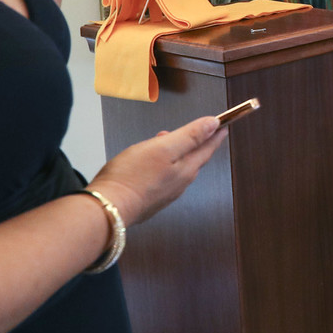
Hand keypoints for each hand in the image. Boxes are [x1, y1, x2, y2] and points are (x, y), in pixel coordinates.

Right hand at [85, 116, 226, 226]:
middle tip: (201, 129)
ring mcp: (166, 193)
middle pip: (194, 158)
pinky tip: (152, 160)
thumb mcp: (163, 147)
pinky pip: (165, 177)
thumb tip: (213, 124)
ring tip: (168, 138)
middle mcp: (180, 184)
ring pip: (179, 168)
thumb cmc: (133, 176)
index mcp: (186, 169)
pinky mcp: (151, 199)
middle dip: (197, 141)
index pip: (207, 147)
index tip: (224, 124)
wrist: (109, 208)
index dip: (216, 133)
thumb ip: (190, 136)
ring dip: (178, 152)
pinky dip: (164, 164)